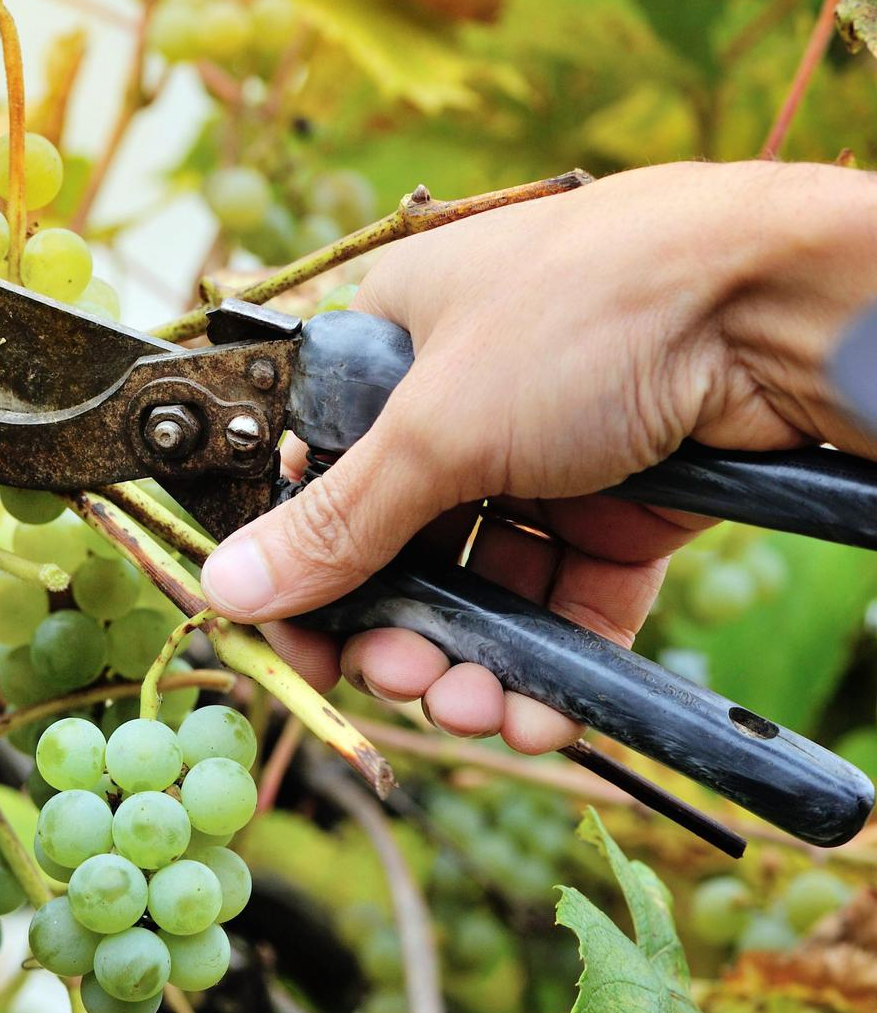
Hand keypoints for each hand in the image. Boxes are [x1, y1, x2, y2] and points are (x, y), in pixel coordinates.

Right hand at [200, 160, 876, 750]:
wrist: (783, 302)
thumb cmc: (592, 308)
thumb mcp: (436, 425)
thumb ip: (338, 523)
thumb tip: (229, 588)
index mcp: (392, 340)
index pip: (316, 470)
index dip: (300, 563)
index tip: (296, 640)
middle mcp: (463, 398)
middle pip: (398, 543)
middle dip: (394, 627)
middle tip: (399, 678)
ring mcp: (547, 454)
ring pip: (482, 583)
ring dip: (468, 659)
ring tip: (473, 706)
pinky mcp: (627, 505)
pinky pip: (568, 601)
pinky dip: (548, 663)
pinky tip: (537, 710)